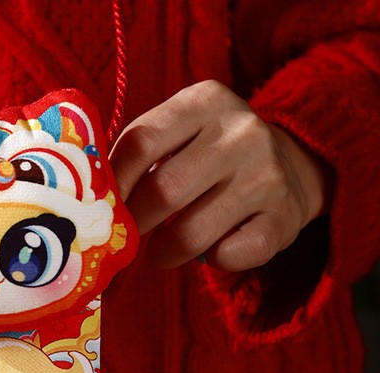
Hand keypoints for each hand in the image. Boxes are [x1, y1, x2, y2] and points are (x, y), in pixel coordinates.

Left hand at [111, 79, 330, 270]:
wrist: (293, 168)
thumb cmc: (210, 156)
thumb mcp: (181, 134)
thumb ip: (139, 155)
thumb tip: (89, 199)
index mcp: (205, 101)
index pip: (141, 141)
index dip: (113, 183)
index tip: (101, 208)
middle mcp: (242, 133)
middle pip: (163, 191)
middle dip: (134, 224)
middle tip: (128, 236)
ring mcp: (267, 176)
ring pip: (191, 233)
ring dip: (164, 252)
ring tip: (161, 251)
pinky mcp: (283, 219)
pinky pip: (228, 255)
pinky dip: (209, 261)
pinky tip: (210, 249)